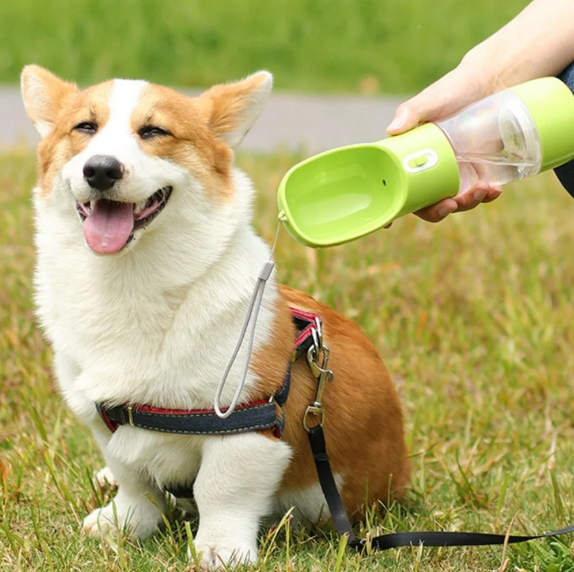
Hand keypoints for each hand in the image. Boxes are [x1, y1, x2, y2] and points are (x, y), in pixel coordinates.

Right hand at [387, 59, 503, 221]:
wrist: (490, 83)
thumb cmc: (452, 90)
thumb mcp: (430, 100)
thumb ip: (410, 113)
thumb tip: (392, 130)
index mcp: (409, 160)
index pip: (395, 189)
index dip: (390, 209)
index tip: (387, 225)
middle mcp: (428, 173)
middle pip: (425, 205)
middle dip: (437, 211)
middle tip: (450, 204)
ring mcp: (453, 176)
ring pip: (454, 203)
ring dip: (466, 204)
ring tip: (482, 189)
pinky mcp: (477, 173)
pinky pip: (479, 194)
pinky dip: (487, 196)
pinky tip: (494, 189)